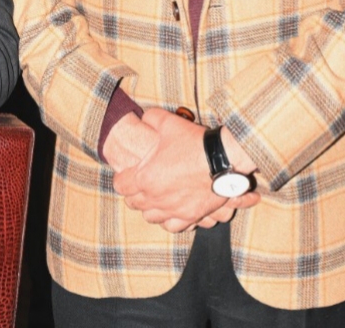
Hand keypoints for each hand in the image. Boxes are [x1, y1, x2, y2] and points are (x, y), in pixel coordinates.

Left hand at [113, 108, 259, 231]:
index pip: (121, 186)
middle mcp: (156, 198)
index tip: (127, 173)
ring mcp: (174, 210)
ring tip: (154, 198)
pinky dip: (169, 220)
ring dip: (150, 208)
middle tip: (141, 183)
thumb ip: (151, 119)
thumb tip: (144, 118)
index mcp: (145, 178)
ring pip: (151, 218)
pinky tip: (171, 211)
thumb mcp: (168, 123)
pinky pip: (173, 227)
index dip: (122, 178)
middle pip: (134, 204)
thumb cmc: (194, 143)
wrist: (224, 160)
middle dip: (134, 193)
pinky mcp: (191, 216)